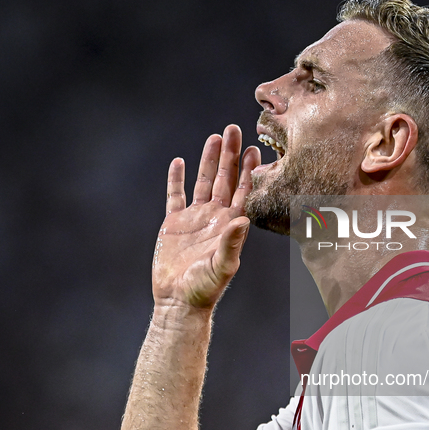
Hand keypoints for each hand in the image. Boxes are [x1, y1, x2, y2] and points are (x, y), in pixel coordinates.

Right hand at [152, 125, 260, 309]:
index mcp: (229, 225)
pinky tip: (179, 162)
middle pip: (224, 179)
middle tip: (234, 129)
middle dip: (230, 154)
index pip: (242, 191)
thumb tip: (241, 220)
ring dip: (209, 160)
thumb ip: (232, 243)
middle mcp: (214, 218)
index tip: (255, 148)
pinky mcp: (174, 224)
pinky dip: (177, 179)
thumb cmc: (205, 288)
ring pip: (203, 182)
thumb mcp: (222, 266)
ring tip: (215, 137)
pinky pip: (175, 196)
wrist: (179, 301)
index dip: (248, 170)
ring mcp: (194, 219)